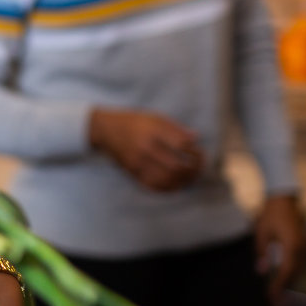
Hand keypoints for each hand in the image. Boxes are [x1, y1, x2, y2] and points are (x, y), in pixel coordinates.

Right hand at [88, 107, 203, 191]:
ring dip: (183, 181)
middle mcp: (145, 148)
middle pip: (176, 166)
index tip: (199, 151)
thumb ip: (175, 128)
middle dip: (192, 170)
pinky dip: (168, 188)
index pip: (180, 145)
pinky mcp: (132, 172)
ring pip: (166, 179)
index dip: (194, 151)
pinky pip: (153, 186)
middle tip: (198, 167)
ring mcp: (138, 162)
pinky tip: (176, 184)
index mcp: (152, 131)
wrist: (106, 130)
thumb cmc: (134, 121)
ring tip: (190, 177)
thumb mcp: (155, 117)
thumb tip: (195, 138)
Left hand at [255, 193, 305, 303]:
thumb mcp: (261, 232)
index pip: (285, 272)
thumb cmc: (270, 215)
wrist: (284, 200)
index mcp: (292, 246)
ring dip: (289, 287)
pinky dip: (292, 277)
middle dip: (285, 293)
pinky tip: (284, 286)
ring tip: (279, 302)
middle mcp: (302, 250)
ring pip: (298, 273)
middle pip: (294, 276)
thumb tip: (261, 271)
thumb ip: (262, 252)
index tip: (272, 301)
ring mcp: (305, 248)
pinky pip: (299, 266)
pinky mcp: (304, 247)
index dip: (279, 288)